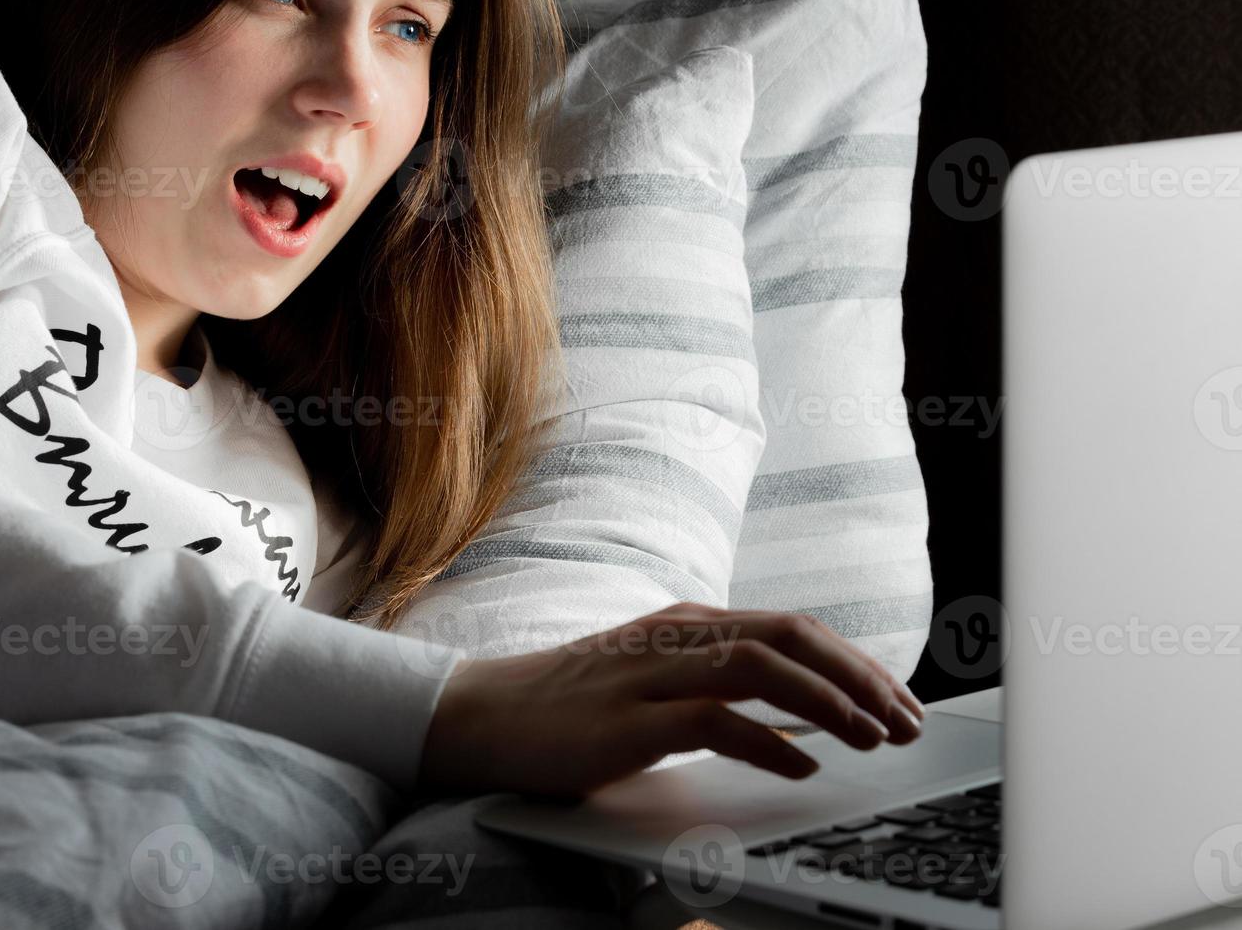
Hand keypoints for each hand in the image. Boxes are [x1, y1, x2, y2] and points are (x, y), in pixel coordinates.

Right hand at [417, 601, 926, 796]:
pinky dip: (767, 740)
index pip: (791, 627)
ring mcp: (650, 673)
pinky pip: (712, 721)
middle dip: (859, 677)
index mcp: (688, 623)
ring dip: (827, 702)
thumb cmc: (572, 703)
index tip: (898, 699)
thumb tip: (798, 711)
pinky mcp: (627, 719)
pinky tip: (801, 765)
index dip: (854, 661)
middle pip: (789, 636)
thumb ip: (713, 679)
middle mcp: (676, 636)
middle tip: (906, 719)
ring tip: (871, 737)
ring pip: (759, 666)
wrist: (483, 714)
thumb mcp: (652, 675)